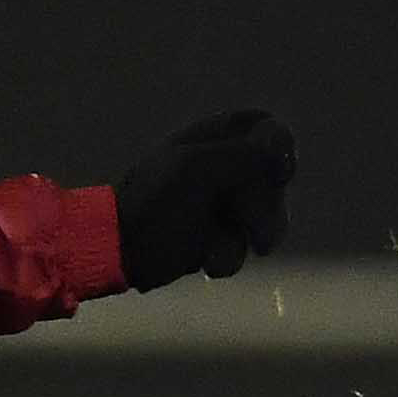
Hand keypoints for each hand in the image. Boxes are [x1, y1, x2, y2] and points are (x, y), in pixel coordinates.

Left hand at [113, 110, 296, 288]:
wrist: (116, 253)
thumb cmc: (155, 205)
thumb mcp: (199, 171)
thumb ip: (245, 153)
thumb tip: (281, 141)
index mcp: (214, 137)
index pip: (271, 132)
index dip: (278, 154)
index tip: (273, 175)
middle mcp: (220, 166)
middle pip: (274, 179)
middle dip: (265, 206)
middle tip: (247, 223)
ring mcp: (218, 202)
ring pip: (265, 216)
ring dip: (249, 238)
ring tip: (220, 254)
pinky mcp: (212, 235)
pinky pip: (241, 243)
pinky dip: (228, 255)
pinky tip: (209, 264)